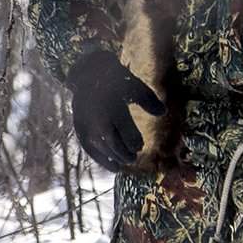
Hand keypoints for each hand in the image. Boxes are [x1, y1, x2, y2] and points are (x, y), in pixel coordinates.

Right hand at [70, 49, 164, 170]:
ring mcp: (87, 125)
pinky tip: (113, 167)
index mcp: (114, 108)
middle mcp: (99, 118)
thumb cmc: (117, 81)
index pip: (127, 133)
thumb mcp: (135, 87)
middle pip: (113, 143)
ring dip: (113, 158)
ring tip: (123, 163)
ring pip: (101, 148)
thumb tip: (163, 112)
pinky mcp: (79, 129)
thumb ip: (149, 100)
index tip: (140, 146)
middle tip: (133, 157)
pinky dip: (101, 159)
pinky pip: (90, 149)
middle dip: (124, 153)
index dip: (135, 142)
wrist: (88, 75)